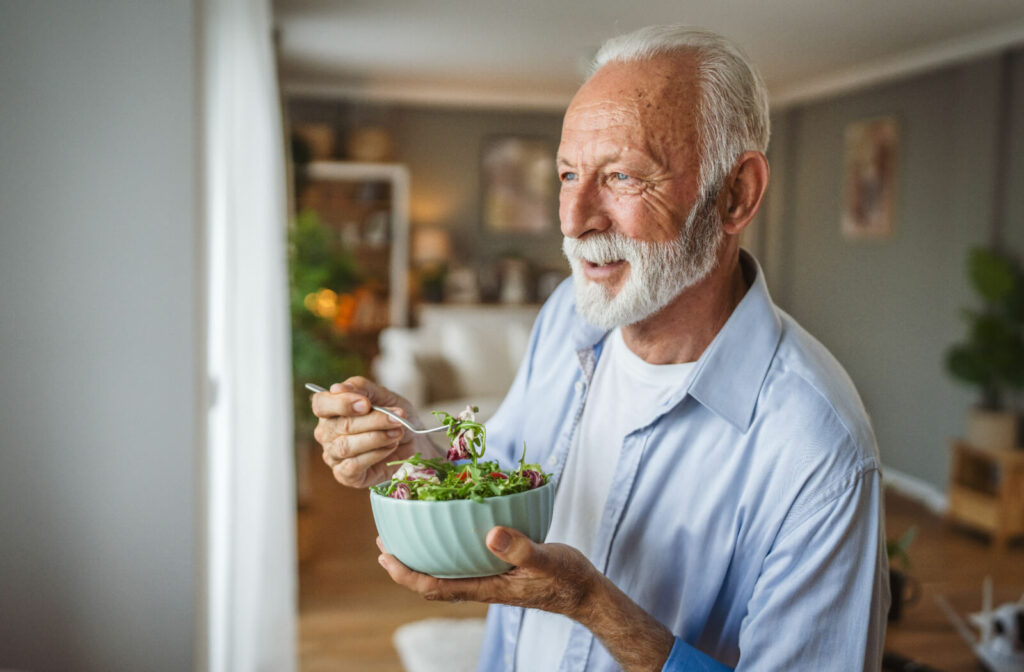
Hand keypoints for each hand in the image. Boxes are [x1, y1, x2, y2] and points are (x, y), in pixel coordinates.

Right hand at [311, 376, 436, 487]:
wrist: (414, 441)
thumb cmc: (393, 416)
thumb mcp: (383, 396)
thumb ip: (362, 388)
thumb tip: (337, 388)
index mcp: (331, 410)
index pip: (321, 404)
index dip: (341, 403)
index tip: (366, 404)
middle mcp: (327, 433)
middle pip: (341, 425)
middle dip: (373, 420)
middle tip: (397, 418)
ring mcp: (333, 455)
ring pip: (346, 446)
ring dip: (377, 438)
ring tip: (397, 433)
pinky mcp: (345, 474)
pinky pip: (354, 465)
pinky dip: (375, 454)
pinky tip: (390, 447)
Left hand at [378, 526, 674, 671]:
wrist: (585, 591)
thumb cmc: (567, 579)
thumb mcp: (546, 560)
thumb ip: (520, 549)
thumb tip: (490, 534)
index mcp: (486, 588)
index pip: (434, 587)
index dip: (406, 574)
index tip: (385, 556)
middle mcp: (481, 585)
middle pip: (431, 581)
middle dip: (404, 564)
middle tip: (383, 540)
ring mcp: (489, 578)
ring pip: (445, 570)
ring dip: (423, 555)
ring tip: (407, 533)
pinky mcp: (499, 568)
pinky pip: (463, 560)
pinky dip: (447, 545)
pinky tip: (449, 527)